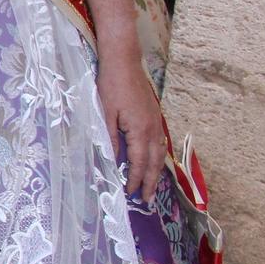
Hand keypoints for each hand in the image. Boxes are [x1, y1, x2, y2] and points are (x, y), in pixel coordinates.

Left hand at [98, 52, 166, 196]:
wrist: (124, 62)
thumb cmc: (110, 86)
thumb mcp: (104, 114)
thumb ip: (109, 139)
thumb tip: (111, 161)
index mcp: (140, 130)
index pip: (140, 163)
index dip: (136, 180)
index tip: (131, 194)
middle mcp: (153, 129)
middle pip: (155, 162)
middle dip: (152, 183)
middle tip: (148, 201)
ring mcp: (157, 122)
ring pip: (160, 154)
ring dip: (157, 172)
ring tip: (153, 187)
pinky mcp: (156, 116)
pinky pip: (160, 143)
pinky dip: (158, 157)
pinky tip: (153, 162)